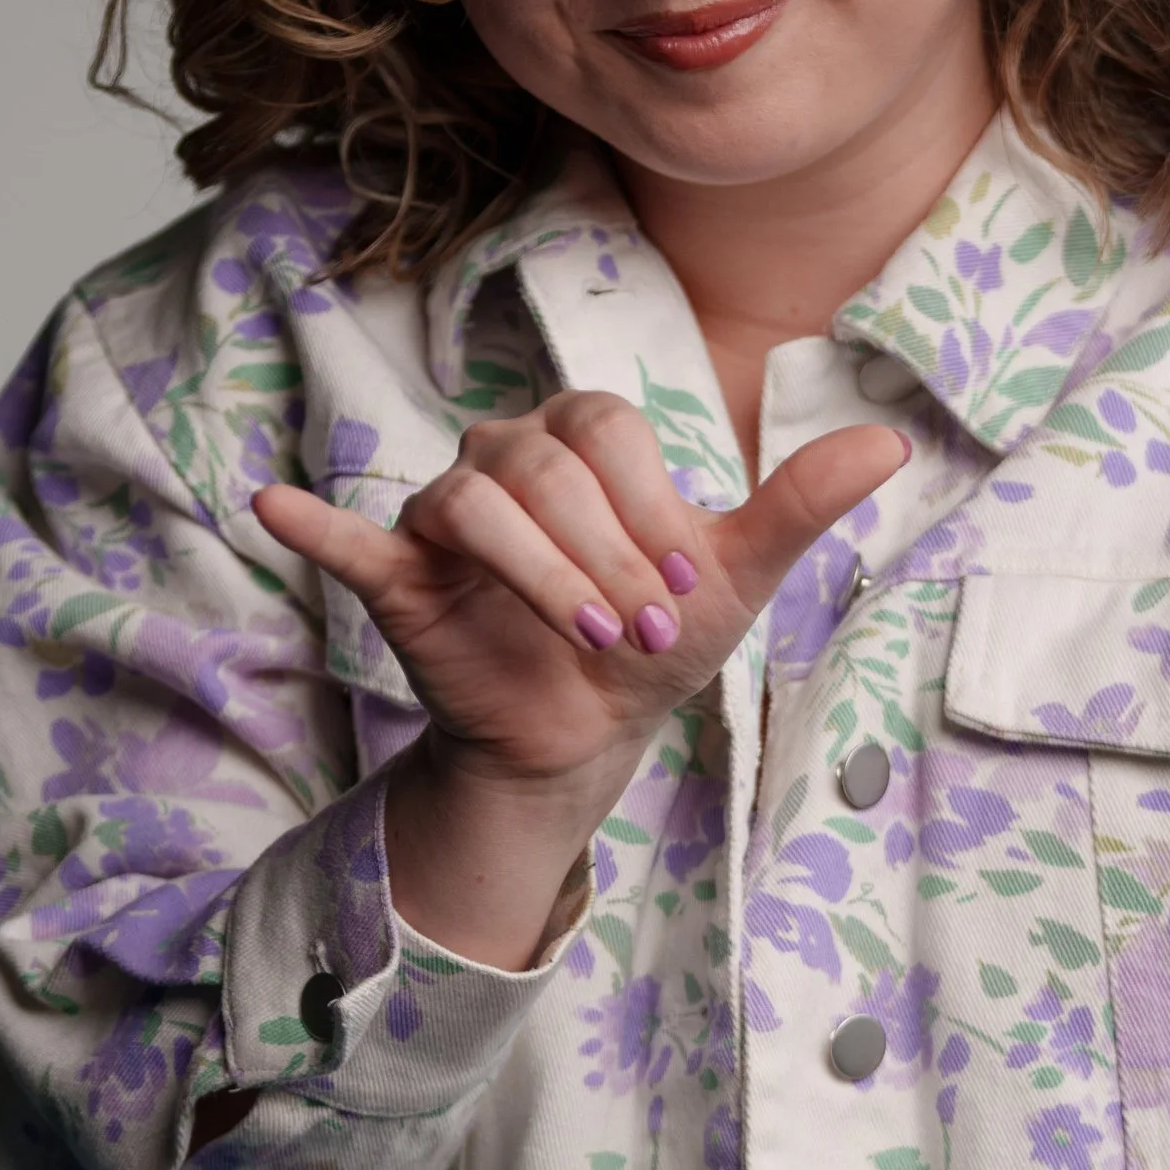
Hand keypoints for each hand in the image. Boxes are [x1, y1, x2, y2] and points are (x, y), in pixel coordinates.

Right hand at [249, 394, 906, 965]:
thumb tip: (895, 439)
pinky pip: (348, 539)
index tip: (682, 592)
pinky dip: (313, 522)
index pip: (604, 435)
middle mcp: (507, 456)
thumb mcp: (735, 578)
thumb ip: (801, 505)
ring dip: (532, 578)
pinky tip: (274, 504)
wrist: (591, 734)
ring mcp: (445, 514)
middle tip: (638, 635)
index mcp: (584, 439)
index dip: (646, 511)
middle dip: (599, 559)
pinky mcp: (398, 575)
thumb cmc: (659, 636)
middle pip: (539, 471)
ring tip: (584, 640)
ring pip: (468, 502)